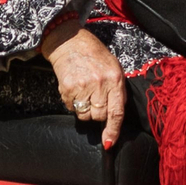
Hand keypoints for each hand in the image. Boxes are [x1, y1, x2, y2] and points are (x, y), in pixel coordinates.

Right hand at [42, 23, 126, 149]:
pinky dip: (73, 103)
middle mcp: (101, 84)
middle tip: (94, 97)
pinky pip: (71, 108)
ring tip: (84, 91)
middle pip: (100, 116)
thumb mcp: (114, 68)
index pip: (117, 111)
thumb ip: (117, 90)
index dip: (114, 130)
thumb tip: (117, 114)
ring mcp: (83, 86)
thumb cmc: (94, 55)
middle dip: (98, 113)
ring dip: (85, 109)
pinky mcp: (68, 88)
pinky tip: (74, 88)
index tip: (109, 142)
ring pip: (85, 115)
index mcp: (115, 79)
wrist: (70, 42)